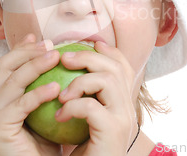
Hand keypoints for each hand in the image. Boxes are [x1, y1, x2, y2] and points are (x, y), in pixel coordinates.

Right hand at [0, 34, 61, 155]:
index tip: (41, 38)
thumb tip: (63, 63)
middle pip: (5, 65)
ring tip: (56, 57)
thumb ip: (47, 87)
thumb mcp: (46, 110)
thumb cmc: (45, 144)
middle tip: (51, 45)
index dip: (22, 48)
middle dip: (28, 51)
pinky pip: (20, 105)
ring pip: (12, 80)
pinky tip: (56, 87)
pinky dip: (37, 94)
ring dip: (35, 65)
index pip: (8, 64)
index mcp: (0, 97)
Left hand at [55, 41, 136, 155]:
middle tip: (64, 58)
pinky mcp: (113, 132)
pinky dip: (72, 107)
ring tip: (61, 94)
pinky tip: (59, 115)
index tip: (89, 43)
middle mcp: (128, 108)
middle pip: (115, 67)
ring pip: (107, 80)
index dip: (108, 51)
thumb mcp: (83, 121)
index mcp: (122, 103)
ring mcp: (123, 119)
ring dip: (79, 81)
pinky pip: (91, 107)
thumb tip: (66, 73)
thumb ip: (82, 98)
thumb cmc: (83, 154)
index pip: (123, 66)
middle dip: (88, 57)